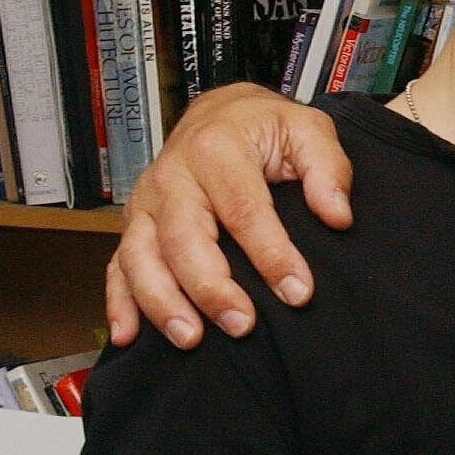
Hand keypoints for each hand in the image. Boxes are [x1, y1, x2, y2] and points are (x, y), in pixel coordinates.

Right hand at [106, 86, 354, 351]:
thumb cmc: (265, 129)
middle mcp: (172, 176)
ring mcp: (147, 204)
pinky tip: (128, 337)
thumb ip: (327, 167)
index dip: (271, 255)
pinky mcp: (135, 226)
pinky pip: (118, 266)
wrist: (220, 114)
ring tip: (190, 339)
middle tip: (243, 326)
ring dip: (162, 302)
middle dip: (211, 288)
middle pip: (184, 239)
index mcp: (215, 148)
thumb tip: (336, 214)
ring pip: (141, 256)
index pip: (243, 210)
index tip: (298, 292)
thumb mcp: (306, 129)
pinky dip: (119, 303)